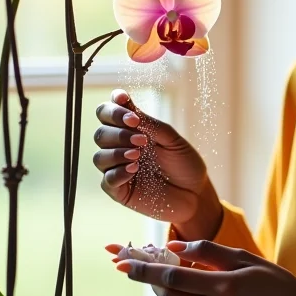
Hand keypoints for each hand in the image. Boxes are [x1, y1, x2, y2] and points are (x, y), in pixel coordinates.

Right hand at [93, 89, 221, 231]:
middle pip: (101, 133)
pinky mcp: (119, 191)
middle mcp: (121, 147)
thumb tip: (124, 101)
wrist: (196, 194)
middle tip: (142, 139)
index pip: (108, 113)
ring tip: (138, 154)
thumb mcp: (171, 139)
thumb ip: (149, 123)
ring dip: (116, 152)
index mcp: (132, 130)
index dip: (113, 108)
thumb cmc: (184, 163)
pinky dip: (118, 173)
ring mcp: (118, 169)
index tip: (126, 105)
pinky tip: (133, 170)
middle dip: (118, 133)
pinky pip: (107, 180)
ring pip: (99, 156)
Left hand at [113, 239, 295, 295]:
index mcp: (224, 287)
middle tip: (156, 268)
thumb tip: (174, 248)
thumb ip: (208, 252)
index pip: (171, 277)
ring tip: (185, 283)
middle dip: (156, 282)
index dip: (143, 270)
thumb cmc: (276, 285)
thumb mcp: (246, 259)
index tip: (124, 263)